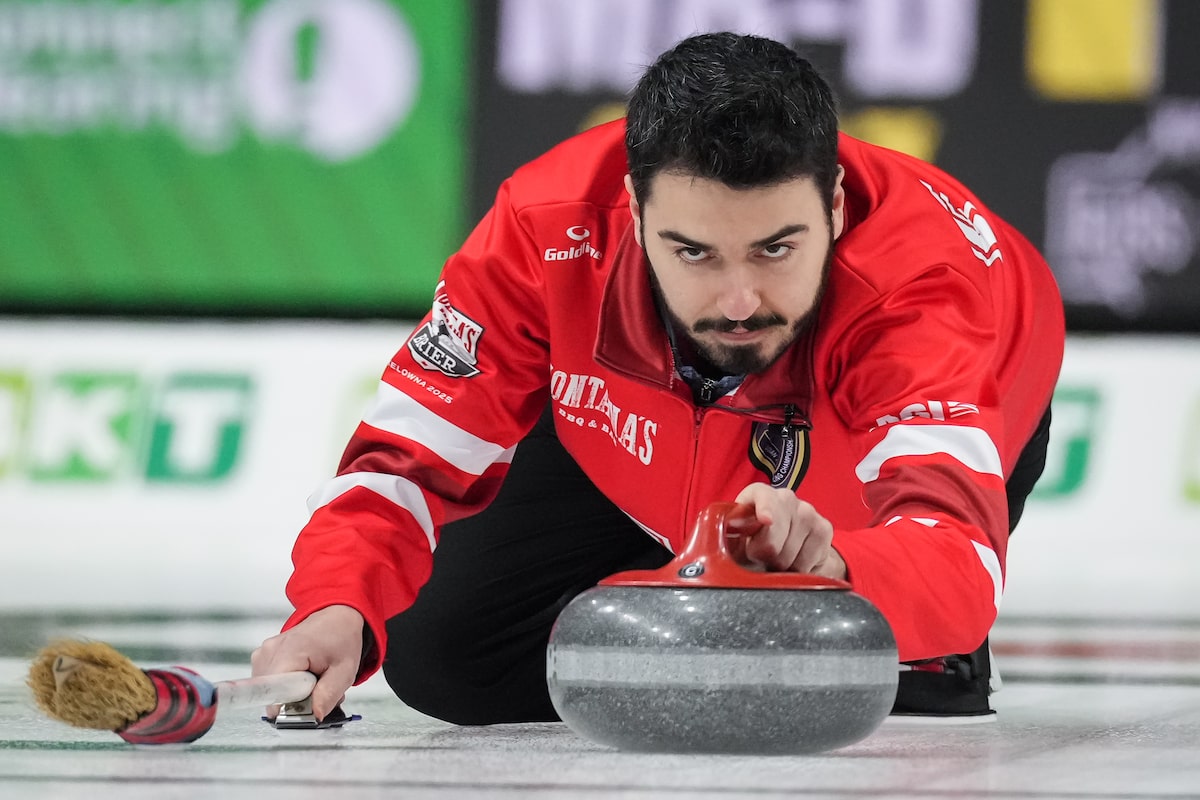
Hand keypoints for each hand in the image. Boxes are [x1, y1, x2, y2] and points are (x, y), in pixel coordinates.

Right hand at [250, 604, 363, 721]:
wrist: (336, 617)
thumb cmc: (341, 638)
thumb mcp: (344, 671)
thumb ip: (328, 695)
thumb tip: (313, 717)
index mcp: (289, 651)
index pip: (272, 692)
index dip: (288, 707)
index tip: (305, 707)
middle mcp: (270, 651)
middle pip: (272, 694)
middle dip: (296, 700)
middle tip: (318, 688)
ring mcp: (264, 653)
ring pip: (271, 691)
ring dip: (292, 694)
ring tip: (313, 680)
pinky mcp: (263, 657)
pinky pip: (270, 683)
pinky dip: (287, 685)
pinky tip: (303, 676)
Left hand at [734, 483, 846, 578]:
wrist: (792, 542)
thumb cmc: (754, 539)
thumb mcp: (735, 538)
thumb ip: (726, 539)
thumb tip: (717, 546)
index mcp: (757, 494)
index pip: (762, 497)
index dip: (764, 509)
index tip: (766, 520)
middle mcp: (784, 497)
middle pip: (772, 540)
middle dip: (763, 556)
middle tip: (760, 555)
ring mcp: (807, 511)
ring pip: (788, 556)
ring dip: (780, 565)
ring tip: (778, 555)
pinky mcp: (824, 529)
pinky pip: (805, 563)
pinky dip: (797, 570)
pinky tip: (794, 559)